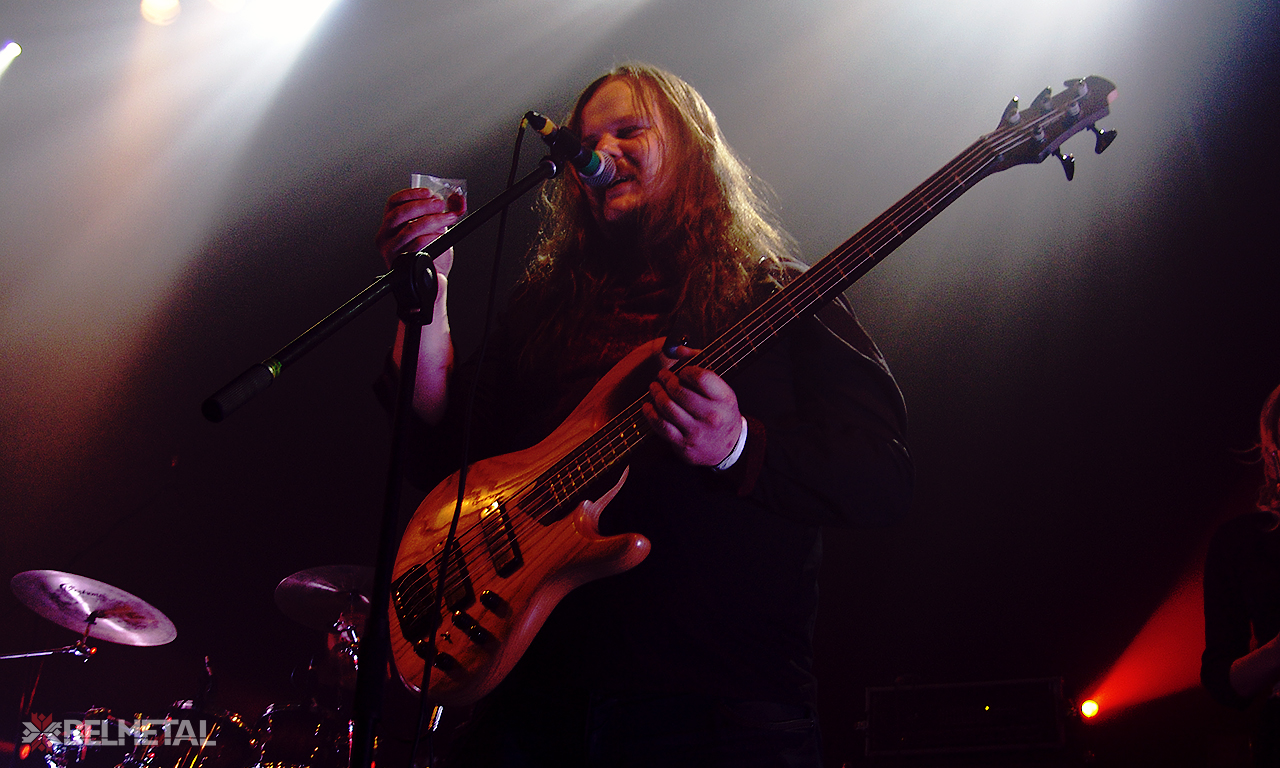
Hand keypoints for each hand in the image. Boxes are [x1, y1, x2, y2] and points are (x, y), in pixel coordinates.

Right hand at [373, 188, 464, 275]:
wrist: (433, 278)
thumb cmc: (432, 253)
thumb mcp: (438, 227)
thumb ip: (445, 212)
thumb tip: (458, 199)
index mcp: (391, 224)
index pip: (394, 202)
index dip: (412, 194)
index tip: (429, 192)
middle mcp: (386, 236)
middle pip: (400, 213)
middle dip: (424, 206)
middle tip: (441, 205)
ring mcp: (390, 250)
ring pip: (409, 229)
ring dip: (432, 220)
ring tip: (448, 218)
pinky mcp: (399, 263)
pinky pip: (416, 245)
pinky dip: (431, 237)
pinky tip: (441, 235)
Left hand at [642, 345, 743, 465]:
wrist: (727, 448)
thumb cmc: (721, 412)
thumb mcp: (720, 389)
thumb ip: (701, 364)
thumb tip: (677, 349)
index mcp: (724, 399)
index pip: (701, 378)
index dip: (687, 370)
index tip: (683, 371)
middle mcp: (712, 416)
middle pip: (680, 392)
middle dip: (666, 380)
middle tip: (662, 376)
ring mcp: (697, 431)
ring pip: (668, 408)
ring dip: (656, 394)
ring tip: (654, 387)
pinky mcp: (684, 444)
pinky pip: (661, 426)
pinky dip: (650, 414)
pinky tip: (647, 406)